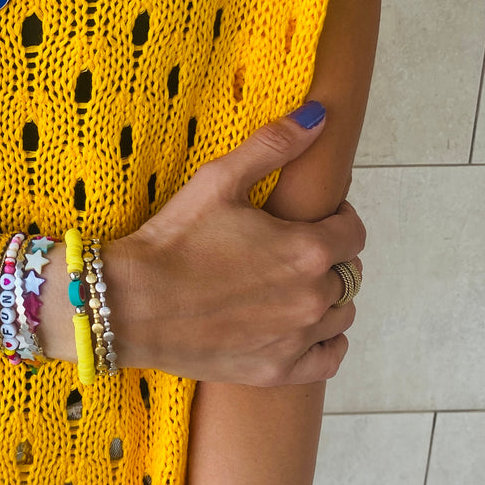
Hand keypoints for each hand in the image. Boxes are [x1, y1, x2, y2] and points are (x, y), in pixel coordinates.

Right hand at [105, 106, 363, 385]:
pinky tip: (306, 328)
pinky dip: (326, 342)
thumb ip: (274, 146)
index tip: (315, 216)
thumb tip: (318, 116)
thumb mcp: (219, 180)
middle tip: (292, 250)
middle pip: (349, 274)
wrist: (131, 304)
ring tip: (293, 286)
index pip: (353, 233)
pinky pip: (329, 358)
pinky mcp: (277, 369)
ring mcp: (297, 338)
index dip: (338, 218)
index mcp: (307, 250)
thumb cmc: (173, 240)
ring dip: (328, 298)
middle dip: (329, 257)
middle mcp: (312, 297)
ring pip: (342, 315)